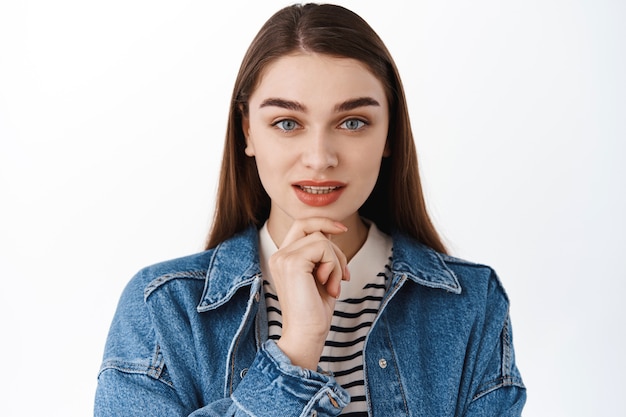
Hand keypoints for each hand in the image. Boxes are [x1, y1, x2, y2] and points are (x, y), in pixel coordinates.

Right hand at [270, 218, 349, 369]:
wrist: (307, 334)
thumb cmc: (315, 310)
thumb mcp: (321, 274)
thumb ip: (321, 253)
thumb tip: (332, 230)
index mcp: (283, 257)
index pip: (302, 224)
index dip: (323, 222)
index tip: (343, 229)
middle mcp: (279, 255)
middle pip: (311, 226)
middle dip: (334, 246)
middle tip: (344, 274)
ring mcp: (283, 257)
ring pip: (322, 239)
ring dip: (337, 263)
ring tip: (334, 286)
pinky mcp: (293, 262)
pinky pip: (323, 248)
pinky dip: (335, 266)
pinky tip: (330, 286)